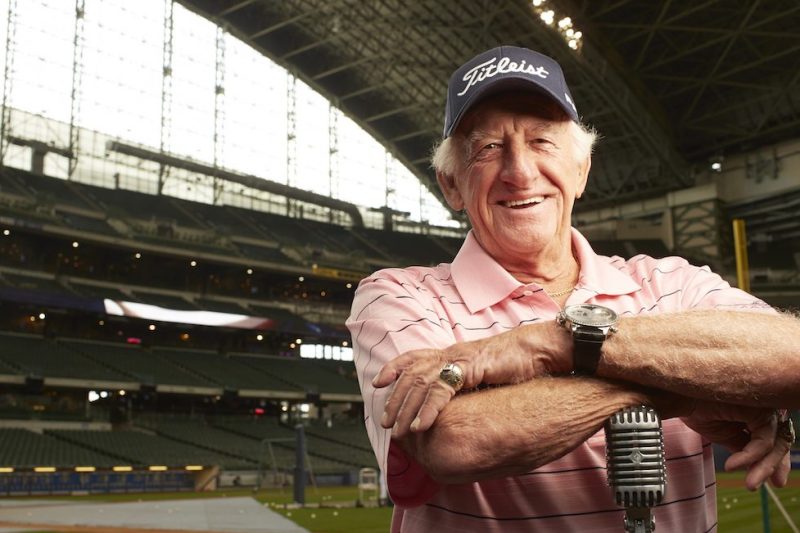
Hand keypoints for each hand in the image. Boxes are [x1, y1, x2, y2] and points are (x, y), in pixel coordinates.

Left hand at [372, 326, 557, 438]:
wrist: (537, 350)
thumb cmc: (515, 363)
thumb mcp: (483, 374)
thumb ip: (466, 385)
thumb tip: (455, 405)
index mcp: (452, 353)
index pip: (414, 357)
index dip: (394, 367)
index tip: (377, 383)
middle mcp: (450, 353)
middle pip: (411, 373)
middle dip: (395, 398)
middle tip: (385, 422)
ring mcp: (458, 358)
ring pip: (421, 382)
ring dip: (407, 408)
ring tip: (398, 431)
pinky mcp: (469, 367)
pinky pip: (442, 389)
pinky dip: (428, 409)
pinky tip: (420, 425)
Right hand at [681, 403, 790, 489]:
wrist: (678, 396)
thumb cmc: (696, 408)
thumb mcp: (724, 434)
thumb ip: (744, 447)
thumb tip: (755, 468)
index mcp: (757, 411)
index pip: (774, 437)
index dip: (775, 460)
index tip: (774, 482)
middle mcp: (764, 405)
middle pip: (779, 440)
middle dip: (772, 465)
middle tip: (765, 485)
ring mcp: (764, 405)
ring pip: (776, 443)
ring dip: (764, 467)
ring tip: (750, 484)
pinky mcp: (760, 408)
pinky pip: (764, 440)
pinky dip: (750, 457)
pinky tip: (732, 465)